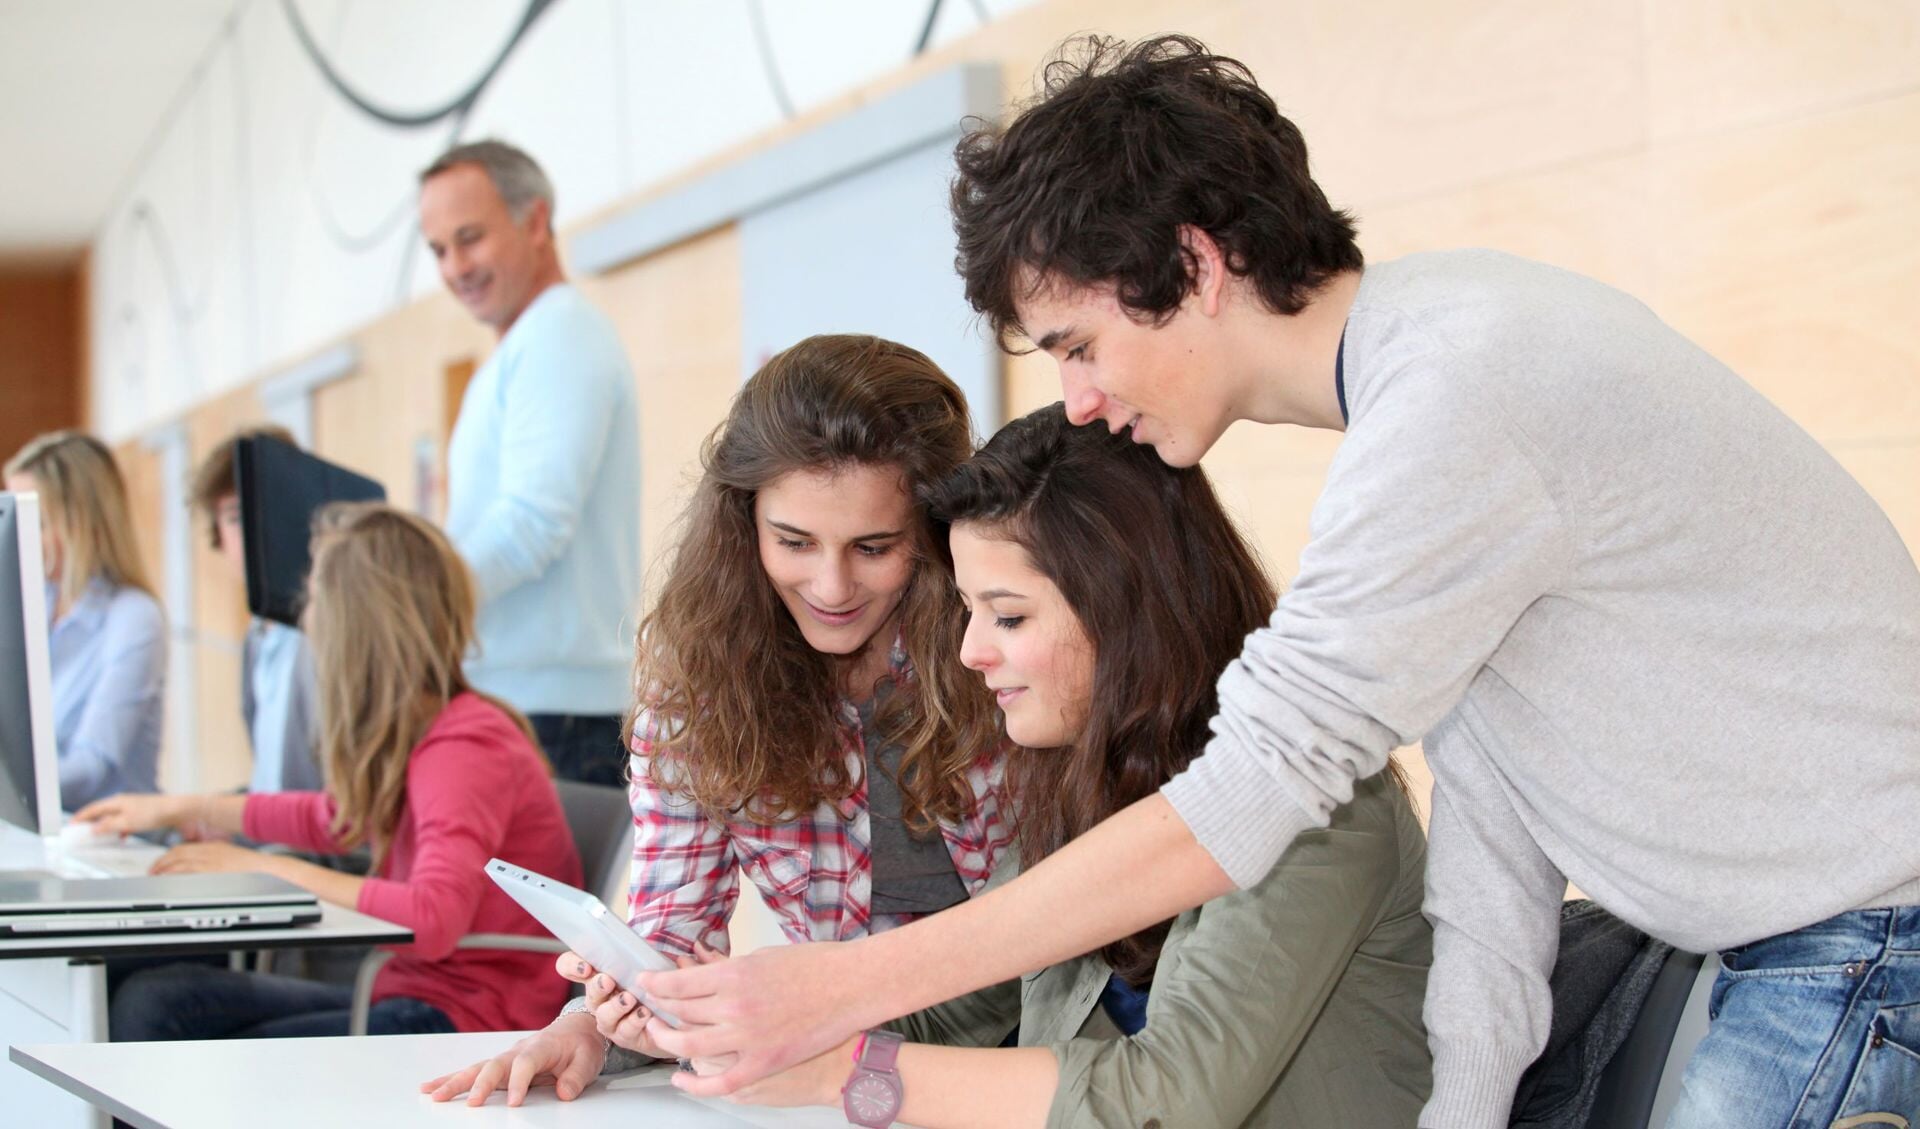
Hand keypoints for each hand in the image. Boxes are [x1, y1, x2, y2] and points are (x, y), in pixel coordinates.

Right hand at [73, 793, 187, 836]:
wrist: (177, 811)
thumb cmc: (154, 812)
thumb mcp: (126, 821)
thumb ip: (108, 825)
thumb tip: (94, 829)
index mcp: (116, 802)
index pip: (93, 809)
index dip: (81, 817)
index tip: (72, 825)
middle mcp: (123, 803)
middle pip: (101, 813)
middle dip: (91, 822)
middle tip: (82, 832)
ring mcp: (132, 808)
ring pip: (113, 818)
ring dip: (105, 828)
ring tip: (99, 837)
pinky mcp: (140, 814)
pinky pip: (124, 822)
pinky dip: (119, 830)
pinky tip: (121, 837)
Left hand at [149, 841, 265, 876]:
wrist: (265, 869)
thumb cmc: (251, 867)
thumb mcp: (230, 857)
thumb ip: (214, 860)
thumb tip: (199, 868)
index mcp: (212, 846)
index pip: (182, 848)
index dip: (166, 856)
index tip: (160, 864)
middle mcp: (208, 851)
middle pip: (176, 852)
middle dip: (161, 862)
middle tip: (153, 872)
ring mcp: (209, 860)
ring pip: (178, 861)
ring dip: (164, 869)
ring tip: (156, 878)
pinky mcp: (211, 870)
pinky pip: (186, 870)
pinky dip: (174, 875)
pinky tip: (169, 881)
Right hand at [419, 1012, 606, 1106]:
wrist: (577, 1029)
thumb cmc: (581, 1045)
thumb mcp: (588, 1060)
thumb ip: (576, 1077)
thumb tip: (564, 1093)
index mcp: (541, 1046)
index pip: (526, 1063)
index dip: (519, 1082)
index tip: (516, 1104)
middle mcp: (518, 1050)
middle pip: (495, 1065)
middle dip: (480, 1084)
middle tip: (470, 1103)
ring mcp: (507, 1058)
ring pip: (478, 1068)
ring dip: (455, 1081)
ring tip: (433, 1094)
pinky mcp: (500, 1067)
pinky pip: (474, 1072)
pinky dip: (452, 1080)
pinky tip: (432, 1088)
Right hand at [558, 943, 724, 1059]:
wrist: (676, 1024)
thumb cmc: (665, 990)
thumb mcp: (670, 968)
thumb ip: (681, 958)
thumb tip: (699, 947)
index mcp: (603, 973)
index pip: (572, 966)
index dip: (572, 965)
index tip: (586, 964)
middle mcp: (603, 998)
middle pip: (588, 992)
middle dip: (596, 986)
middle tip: (607, 980)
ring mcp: (612, 1019)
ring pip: (603, 1016)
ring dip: (615, 1007)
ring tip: (628, 999)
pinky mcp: (626, 1037)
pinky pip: (624, 1032)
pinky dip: (633, 1022)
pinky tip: (644, 1015)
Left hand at [636, 938, 869, 1096]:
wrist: (853, 988)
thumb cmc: (815, 966)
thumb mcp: (763, 957)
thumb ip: (728, 968)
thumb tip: (699, 968)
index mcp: (734, 974)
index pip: (677, 984)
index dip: (655, 984)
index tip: (646, 982)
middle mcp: (734, 1006)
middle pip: (679, 1013)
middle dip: (659, 1010)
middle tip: (653, 1007)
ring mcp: (747, 1038)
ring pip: (689, 1046)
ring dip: (668, 1041)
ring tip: (661, 1035)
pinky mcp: (763, 1063)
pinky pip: (719, 1082)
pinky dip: (695, 1084)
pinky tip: (682, 1078)